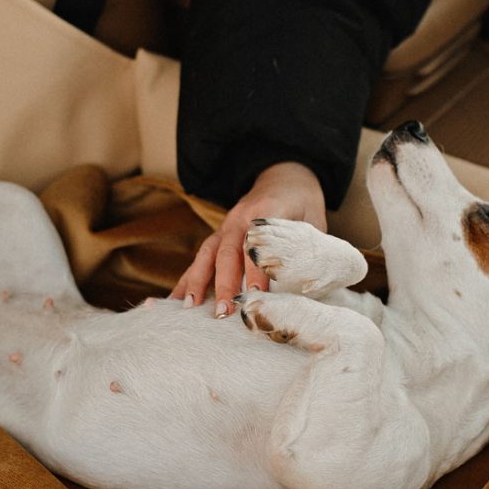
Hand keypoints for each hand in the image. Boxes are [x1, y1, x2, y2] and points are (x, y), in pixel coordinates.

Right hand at [171, 162, 326, 316]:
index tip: (255, 294)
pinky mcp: (217, 237)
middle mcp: (239, 218)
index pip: (256, 243)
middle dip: (223, 283)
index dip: (255, 269)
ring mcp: (224, 227)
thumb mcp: (313, 220)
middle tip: (223, 311)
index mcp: (266, 209)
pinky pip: (199, 259)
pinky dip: (186, 279)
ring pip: (206, 254)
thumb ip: (306, 248)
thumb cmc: (302, 203)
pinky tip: (175, 301)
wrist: (283, 177)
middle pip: (227, 252)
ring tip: (189, 308)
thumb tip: (306, 286)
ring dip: (197, 282)